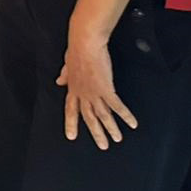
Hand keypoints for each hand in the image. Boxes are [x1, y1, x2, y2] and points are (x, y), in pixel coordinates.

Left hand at [57, 32, 136, 149]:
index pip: (70, 109)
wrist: (84, 43)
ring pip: (103, 116)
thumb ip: (65, 74)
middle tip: (103, 146)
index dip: (71, 123)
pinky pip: (117, 106)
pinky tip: (132, 124)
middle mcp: (82, 94)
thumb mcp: (67, 64)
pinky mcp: (106, 89)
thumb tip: (58, 81)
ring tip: (117, 140)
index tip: (71, 136)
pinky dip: (125, 116)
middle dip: (96, 133)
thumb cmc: (77, 51)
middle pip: (88, 118)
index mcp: (73, 88)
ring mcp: (93, 93)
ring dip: (111, 129)